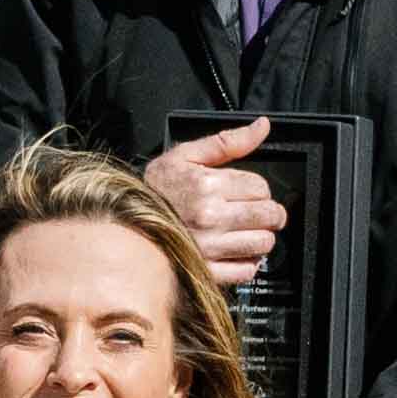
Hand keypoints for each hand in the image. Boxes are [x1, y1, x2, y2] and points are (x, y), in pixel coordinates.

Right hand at [147, 114, 289, 286]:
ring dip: (261, 236)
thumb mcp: (187, 155)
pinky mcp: (208, 271)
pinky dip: (247, 262)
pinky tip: (235, 251)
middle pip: (269, 215)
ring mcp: (210, 247)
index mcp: (207, 185)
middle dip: (268, 212)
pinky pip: (247, 270)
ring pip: (264, 243)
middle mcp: (210, 217)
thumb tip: (262, 126)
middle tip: (256, 212)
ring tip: (245, 231)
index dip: (258, 189)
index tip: (246, 193)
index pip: (261, 187)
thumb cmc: (156, 190)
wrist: (128, 225)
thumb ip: (228, 141)